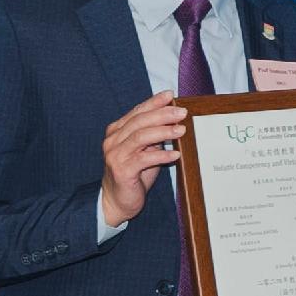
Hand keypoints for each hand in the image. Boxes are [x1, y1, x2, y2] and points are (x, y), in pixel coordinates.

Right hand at [96, 93, 189, 228]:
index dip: (154, 102)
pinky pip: (144, 159)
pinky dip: (161, 155)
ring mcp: (115, 155)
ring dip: (163, 132)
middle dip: (162, 114)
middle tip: (182, 112)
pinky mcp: (122, 171)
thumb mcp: (145, 150)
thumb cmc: (134, 174)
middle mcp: (113, 140)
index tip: (170, 95)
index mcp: (117, 131)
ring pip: (140, 137)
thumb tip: (175, 120)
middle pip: (139, 121)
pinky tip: (175, 153)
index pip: (137, 112)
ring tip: (182, 130)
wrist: (117, 201)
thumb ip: (154, 136)